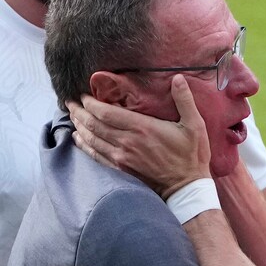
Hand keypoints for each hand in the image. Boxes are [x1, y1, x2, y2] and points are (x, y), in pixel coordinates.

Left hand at [67, 74, 211, 198]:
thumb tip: (178, 78)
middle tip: (70, 102)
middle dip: (80, 112)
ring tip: (72, 115)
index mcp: (143, 128)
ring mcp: (122, 158)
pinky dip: (84, 146)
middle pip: (94, 125)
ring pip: (92, 139)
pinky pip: (96, 156)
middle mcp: (127, 142)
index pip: (107, 113)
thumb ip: (184, 100)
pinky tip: (78, 139)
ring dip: (79, 126)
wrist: (186, 187)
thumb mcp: (195, 125)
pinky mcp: (121, 170)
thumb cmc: (192, 155)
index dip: (92, 103)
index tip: (84, 95)